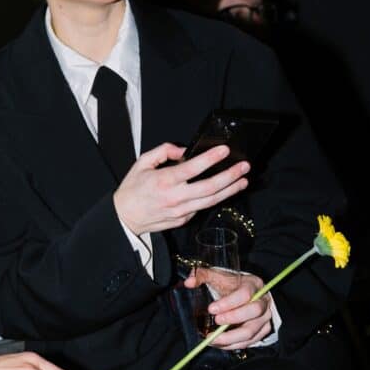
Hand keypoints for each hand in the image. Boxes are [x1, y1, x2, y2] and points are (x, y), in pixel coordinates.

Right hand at [114, 143, 249, 234]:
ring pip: (211, 201)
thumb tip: (183, 150)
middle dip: (230, 176)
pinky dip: (215, 198)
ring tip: (243, 180)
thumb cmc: (133, 189)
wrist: (125, 217)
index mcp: (164, 181)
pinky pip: (202, 207)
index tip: (224, 150)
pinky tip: (225, 190)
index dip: (210, 158)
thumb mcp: (142, 163)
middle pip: (210, 187)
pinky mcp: (183, 219)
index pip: (193, 168)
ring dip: (230, 190)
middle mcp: (175, 198)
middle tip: (244, 166)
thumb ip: (163, 152)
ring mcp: (181, 211)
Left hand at [185, 268, 271, 349]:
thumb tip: (189, 282)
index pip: (245, 294)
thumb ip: (202, 275)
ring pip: (252, 331)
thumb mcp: (218, 276)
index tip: (211, 309)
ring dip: (230, 338)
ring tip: (212, 338)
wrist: (246, 292)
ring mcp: (265, 317)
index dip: (228, 303)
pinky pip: (250, 342)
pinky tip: (219, 343)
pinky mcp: (263, 331)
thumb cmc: (231, 285)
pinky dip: (233, 345)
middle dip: (232, 319)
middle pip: (254, 312)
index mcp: (253, 284)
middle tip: (215, 321)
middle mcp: (264, 301)